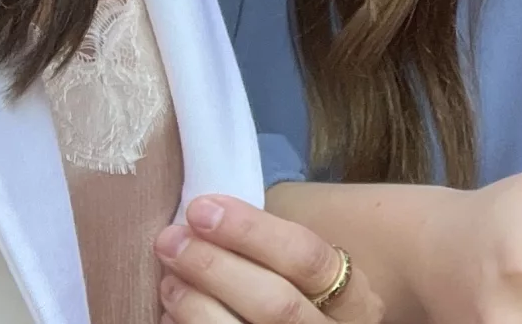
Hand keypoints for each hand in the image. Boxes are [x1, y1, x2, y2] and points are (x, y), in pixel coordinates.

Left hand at [157, 194, 382, 323]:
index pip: (306, 257)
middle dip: (215, 268)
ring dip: (196, 305)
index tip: (202, 208)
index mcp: (353, 295)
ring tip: (168, 278)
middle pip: (275, 303)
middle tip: (170, 240)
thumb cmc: (301, 290)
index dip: (251, 231)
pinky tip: (171, 314)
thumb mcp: (308, 267)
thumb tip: (206, 216)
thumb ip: (271, 245)